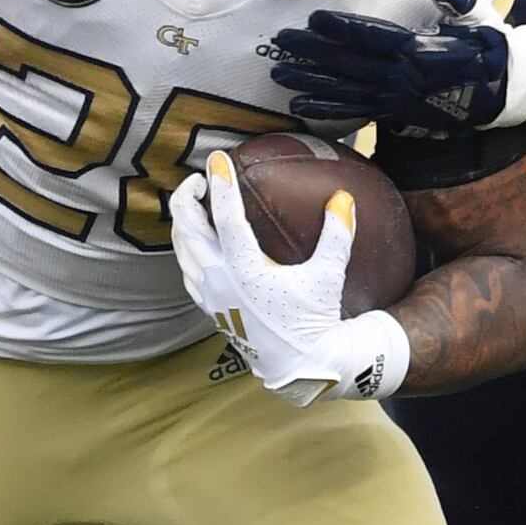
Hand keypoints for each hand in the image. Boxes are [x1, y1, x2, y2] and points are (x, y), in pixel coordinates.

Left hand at [167, 152, 409, 406]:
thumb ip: (337, 235)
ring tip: (194, 202)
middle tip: (199, 178)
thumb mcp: (329, 276)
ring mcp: (210, 296)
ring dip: (183, 222)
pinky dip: (186, 248)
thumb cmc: (314, 319)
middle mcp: (220, 282)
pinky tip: (196, 239)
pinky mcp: (209, 308)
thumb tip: (343, 197)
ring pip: (182, 250)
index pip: (225, 217)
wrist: (299, 365)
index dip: (220, 184)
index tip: (217, 159)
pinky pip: (186, 269)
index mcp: (246, 271)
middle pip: (188, 230)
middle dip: (186, 198)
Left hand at [270, 0, 522, 135]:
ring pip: (344, 89)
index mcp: (420, 52)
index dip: (342, 28)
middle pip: (349, 63)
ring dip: (310, 82)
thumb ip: (458, 1)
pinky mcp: (394, 112)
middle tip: (281, 40)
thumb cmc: (488, 51)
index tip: (314, 18)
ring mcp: (396, 98)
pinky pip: (354, 111)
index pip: (373, 37)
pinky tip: (300, 106)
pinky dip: (326, 109)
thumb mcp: (480, 21)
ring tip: (279, 74)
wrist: (503, 94)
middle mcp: (402, 78)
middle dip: (312, 51)